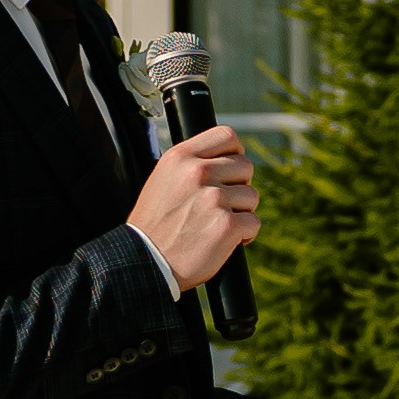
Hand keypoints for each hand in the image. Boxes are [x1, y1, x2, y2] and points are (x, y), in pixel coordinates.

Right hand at [128, 127, 257, 291]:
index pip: (226, 136)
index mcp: (180, 157)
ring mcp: (213, 198)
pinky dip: (245, 235)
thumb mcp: (164, 180)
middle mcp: (197, 173)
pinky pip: (253, 222)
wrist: (145, 262)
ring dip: (241, 212)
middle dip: (238, 186)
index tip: (231, 170)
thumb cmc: (155, 225)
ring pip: (251, 196)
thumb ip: (192, 164)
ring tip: (217, 224)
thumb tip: (226, 157)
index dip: (235, 153)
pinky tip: (226, 240)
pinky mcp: (226, 225)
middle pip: (245, 166)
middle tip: (221, 205)